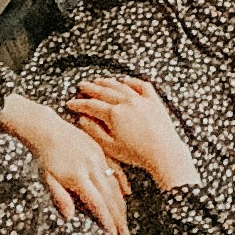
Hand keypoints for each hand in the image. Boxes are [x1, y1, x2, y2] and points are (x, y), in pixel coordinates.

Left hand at [1, 94, 132, 234]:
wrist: (48, 129)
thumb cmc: (45, 158)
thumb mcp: (47, 179)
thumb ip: (60, 197)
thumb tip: (70, 216)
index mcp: (79, 176)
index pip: (97, 203)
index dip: (106, 220)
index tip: (112, 234)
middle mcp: (92, 166)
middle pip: (110, 195)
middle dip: (118, 216)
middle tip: (125, 233)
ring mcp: (98, 157)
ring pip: (114, 183)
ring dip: (121, 202)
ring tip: (125, 218)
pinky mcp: (100, 150)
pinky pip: (115, 168)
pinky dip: (122, 181)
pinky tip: (127, 192)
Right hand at [62, 73, 197, 192]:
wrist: (163, 152)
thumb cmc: (136, 154)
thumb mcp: (110, 147)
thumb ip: (95, 132)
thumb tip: (83, 120)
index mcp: (114, 114)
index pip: (92, 105)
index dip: (79, 103)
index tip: (70, 103)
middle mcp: (126, 102)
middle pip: (105, 91)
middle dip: (91, 88)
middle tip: (82, 86)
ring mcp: (141, 99)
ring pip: (121, 86)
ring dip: (108, 82)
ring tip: (99, 81)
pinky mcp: (154, 100)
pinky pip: (141, 85)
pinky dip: (132, 81)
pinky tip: (126, 80)